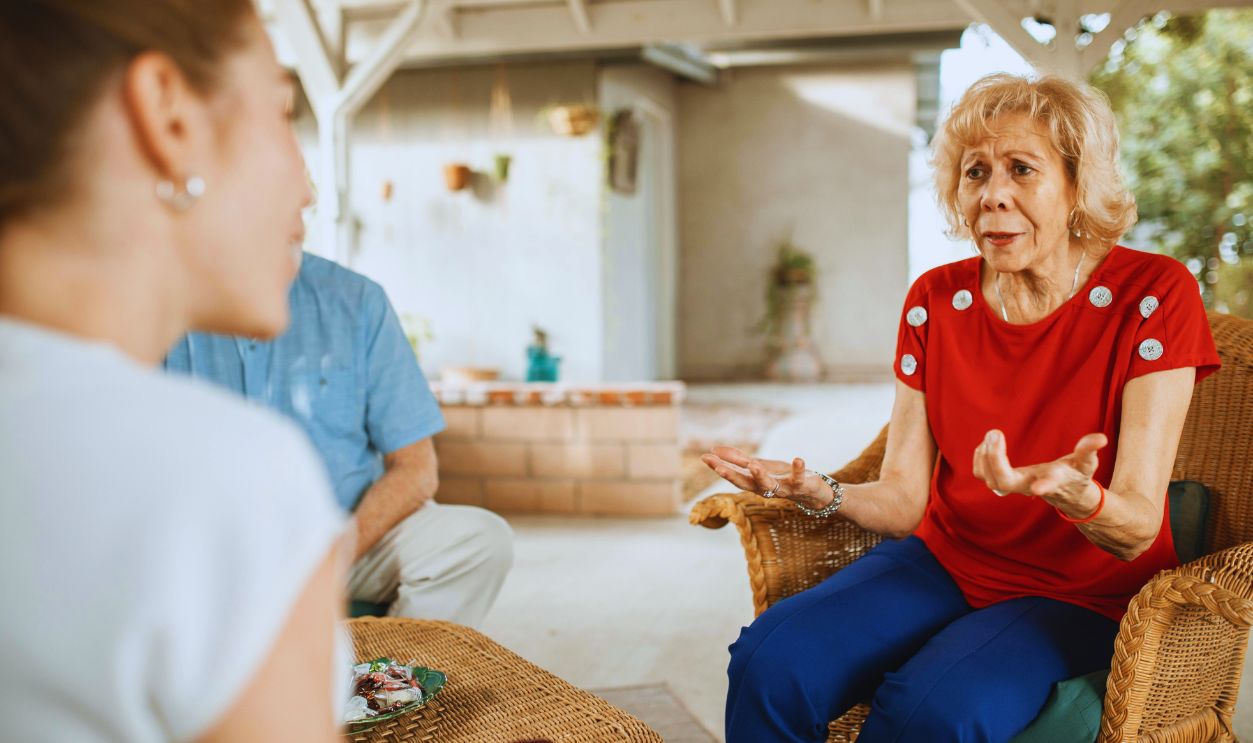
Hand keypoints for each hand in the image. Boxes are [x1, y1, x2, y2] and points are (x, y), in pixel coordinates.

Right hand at [700, 447, 829, 509]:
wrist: (812, 493)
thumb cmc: (782, 478)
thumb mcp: (759, 466)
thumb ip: (739, 459)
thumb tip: (714, 448)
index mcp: (754, 483)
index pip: (734, 474)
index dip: (719, 466)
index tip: (705, 457)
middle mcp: (765, 488)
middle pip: (745, 483)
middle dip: (731, 475)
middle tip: (718, 467)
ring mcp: (783, 488)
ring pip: (768, 485)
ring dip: (760, 476)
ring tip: (753, 464)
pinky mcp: (801, 485)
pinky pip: (799, 478)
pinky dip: (798, 469)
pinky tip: (798, 458)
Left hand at [972, 429, 1105, 510]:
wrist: (1067, 495)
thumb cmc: (1076, 476)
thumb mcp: (1087, 464)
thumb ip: (1089, 450)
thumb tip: (1100, 438)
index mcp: (1050, 482)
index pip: (1044, 486)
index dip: (1042, 486)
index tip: (1037, 487)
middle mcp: (1028, 486)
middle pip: (1004, 482)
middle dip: (995, 459)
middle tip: (994, 433)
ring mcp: (1014, 486)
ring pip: (989, 480)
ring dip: (985, 457)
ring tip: (991, 436)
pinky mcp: (1004, 482)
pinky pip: (983, 475)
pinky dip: (980, 459)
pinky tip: (985, 445)